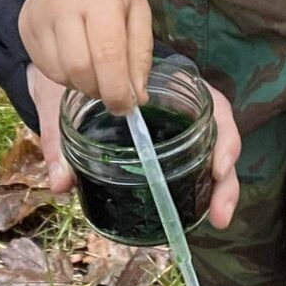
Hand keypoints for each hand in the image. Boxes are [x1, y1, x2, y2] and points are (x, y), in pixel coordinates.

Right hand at [20, 0, 153, 112]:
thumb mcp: (139, 12)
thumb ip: (139, 55)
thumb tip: (137, 98)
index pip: (107, 56)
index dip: (117, 90)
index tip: (127, 107)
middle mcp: (63, 5)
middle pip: (79, 69)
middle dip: (98, 90)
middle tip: (110, 89)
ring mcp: (38, 16)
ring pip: (59, 72)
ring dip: (81, 84)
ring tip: (93, 70)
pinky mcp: (24, 26)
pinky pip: (44, 67)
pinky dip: (64, 75)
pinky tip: (75, 59)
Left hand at [31, 66, 242, 229]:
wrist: (66, 66)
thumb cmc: (75, 75)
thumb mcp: (64, 99)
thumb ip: (62, 138)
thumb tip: (60, 183)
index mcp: (167, 83)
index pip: (211, 103)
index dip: (223, 135)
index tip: (219, 167)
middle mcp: (180, 105)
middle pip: (219, 138)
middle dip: (225, 178)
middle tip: (219, 214)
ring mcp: (178, 126)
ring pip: (212, 154)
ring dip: (219, 188)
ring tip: (217, 219)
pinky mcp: (168, 145)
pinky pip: (195, 163)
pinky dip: (202, 188)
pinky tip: (203, 213)